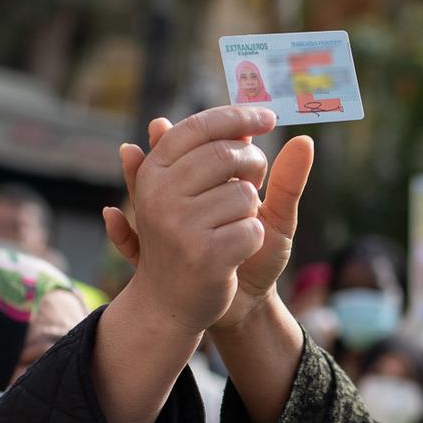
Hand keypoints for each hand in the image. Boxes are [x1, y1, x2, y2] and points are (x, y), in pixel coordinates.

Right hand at [99, 106, 280, 332]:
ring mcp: (179, 225)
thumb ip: (227, 159)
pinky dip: (253, 241)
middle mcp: (159, 195)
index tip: (268, 117)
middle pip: (227, 155)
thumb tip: (258, 127)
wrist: (177, 305)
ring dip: (250, 213)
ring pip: (244, 195)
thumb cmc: (194, 242)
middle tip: (254, 183)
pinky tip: (233, 255)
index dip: (236, 117)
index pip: (197, 128)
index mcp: (155, 173)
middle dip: (253, 165)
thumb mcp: (206, 195)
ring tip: (229, 228)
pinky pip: (251, 230)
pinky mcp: (204, 255)